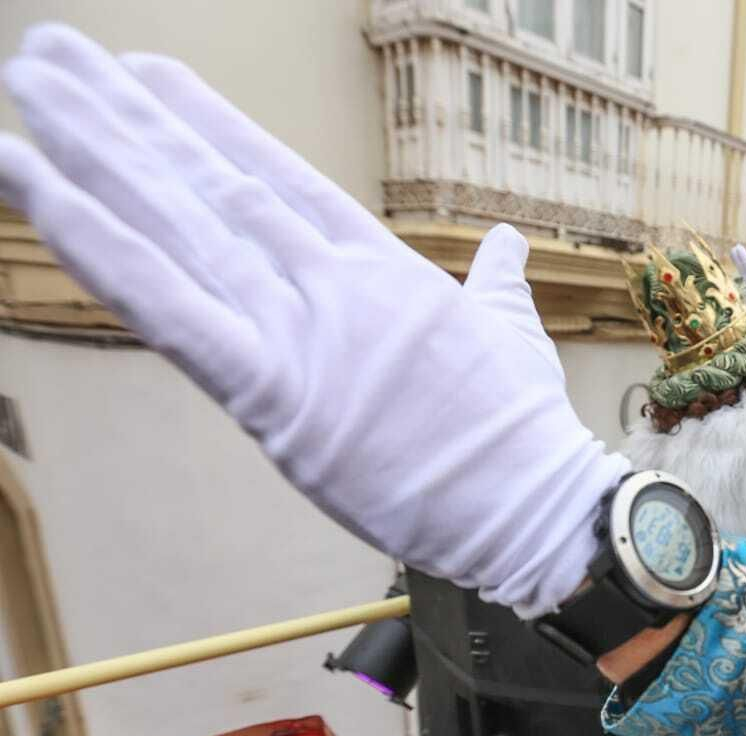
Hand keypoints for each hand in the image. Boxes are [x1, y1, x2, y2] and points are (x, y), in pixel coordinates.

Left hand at [0, 24, 628, 617]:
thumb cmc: (524, 433)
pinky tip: (32, 184)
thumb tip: (508, 244)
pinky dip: (93, 245)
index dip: (204, 122)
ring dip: (90, 151)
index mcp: (381, 268)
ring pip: (171, 226)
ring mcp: (296, 329)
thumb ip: (497, 281)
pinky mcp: (268, 390)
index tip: (147, 76)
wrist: (530, 503)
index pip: (275, 175)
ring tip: (30, 82)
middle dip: (122, 119)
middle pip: (205, 185)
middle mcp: (327, 281)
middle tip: (52, 56)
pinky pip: (161, 307)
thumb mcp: (514, 335)